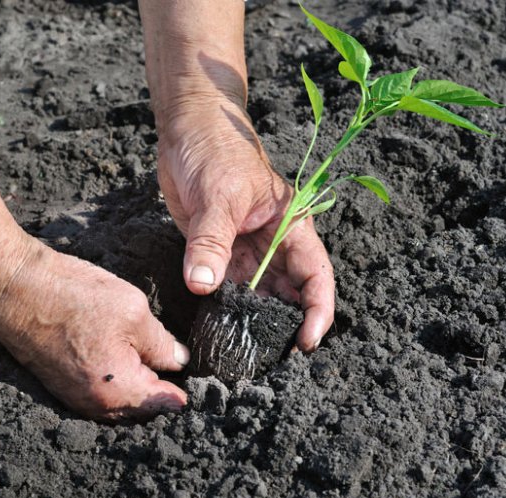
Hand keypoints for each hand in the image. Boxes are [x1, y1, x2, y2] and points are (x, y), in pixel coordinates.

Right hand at [0, 242, 188, 420]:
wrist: (12, 287)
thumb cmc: (72, 296)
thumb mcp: (133, 311)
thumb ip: (162, 343)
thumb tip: (180, 361)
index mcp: (120, 391)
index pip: (167, 404)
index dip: (187, 390)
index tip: (203, 379)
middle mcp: (96, 405)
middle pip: (144, 409)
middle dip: (164, 391)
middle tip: (182, 365)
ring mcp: (76, 398)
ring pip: (122, 402)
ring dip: (140, 386)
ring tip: (155, 359)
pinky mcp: (63, 385)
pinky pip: (101, 393)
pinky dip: (118, 381)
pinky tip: (126, 356)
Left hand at [155, 94, 334, 350]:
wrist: (187, 129)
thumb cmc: (215, 150)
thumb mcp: (218, 195)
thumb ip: (210, 242)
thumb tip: (202, 285)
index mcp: (292, 226)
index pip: (316, 276)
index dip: (318, 312)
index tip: (306, 343)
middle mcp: (274, 244)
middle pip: (291, 294)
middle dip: (286, 326)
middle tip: (271, 360)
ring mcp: (247, 250)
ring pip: (260, 296)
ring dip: (254, 322)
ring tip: (246, 353)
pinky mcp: (220, 252)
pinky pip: (228, 288)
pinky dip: (226, 309)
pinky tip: (219, 330)